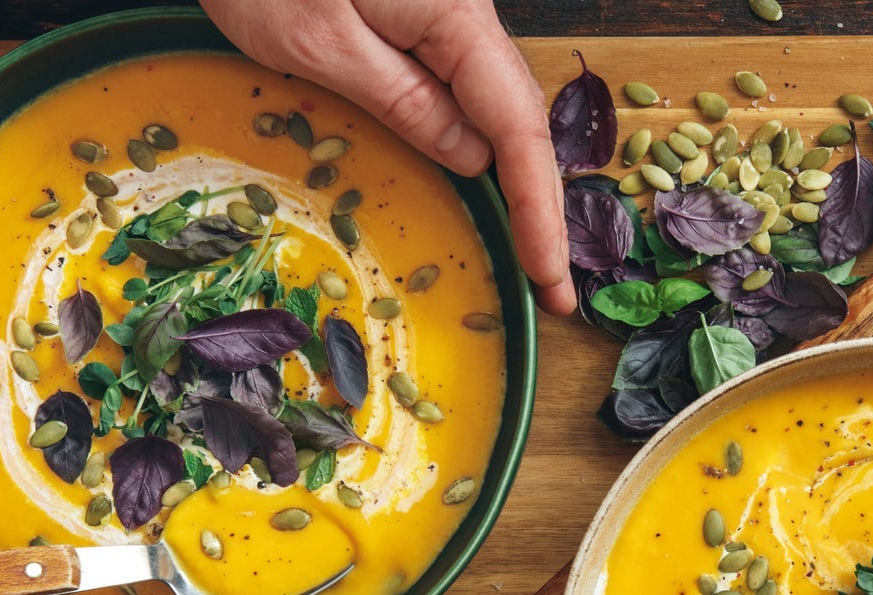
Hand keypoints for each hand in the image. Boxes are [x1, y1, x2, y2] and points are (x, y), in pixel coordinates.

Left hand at [202, 0, 574, 313]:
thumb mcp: (319, 44)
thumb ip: (404, 102)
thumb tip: (473, 158)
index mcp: (454, 18)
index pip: (518, 131)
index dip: (540, 212)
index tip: (553, 279)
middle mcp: (464, 13)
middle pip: (519, 119)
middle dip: (539, 207)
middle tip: (552, 288)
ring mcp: (442, 12)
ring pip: (492, 103)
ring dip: (513, 181)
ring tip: (529, 249)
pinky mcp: (413, 13)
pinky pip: (458, 85)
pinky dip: (475, 141)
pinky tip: (479, 182)